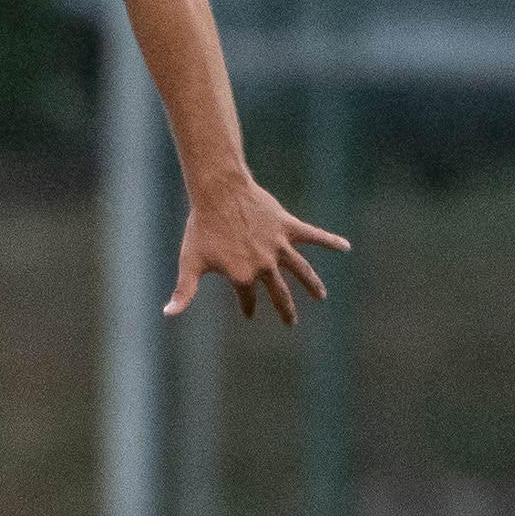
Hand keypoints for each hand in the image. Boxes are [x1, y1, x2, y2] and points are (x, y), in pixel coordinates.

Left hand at [169, 178, 347, 324]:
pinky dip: (330, 241)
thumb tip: (167, 314)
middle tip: (291, 323)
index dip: (247, 306)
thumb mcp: (191, 262)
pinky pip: (314, 236)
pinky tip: (346, 247)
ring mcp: (279, 246)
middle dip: (285, 310)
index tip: (248, 313)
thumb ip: (184, 291)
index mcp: (242, 276)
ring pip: (301, 271)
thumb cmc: (201, 227)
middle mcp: (265, 265)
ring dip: (312, 285)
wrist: (218, 192)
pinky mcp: (288, 227)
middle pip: (278, 293)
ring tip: (322, 297)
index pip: (248, 298)